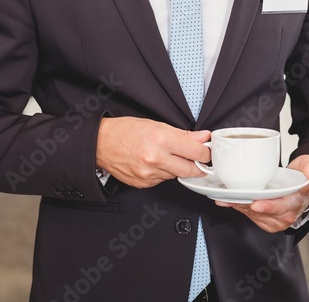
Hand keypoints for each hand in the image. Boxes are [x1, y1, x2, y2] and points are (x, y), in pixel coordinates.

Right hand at [95, 117, 209, 188]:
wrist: (101, 143)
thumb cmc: (126, 131)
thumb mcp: (157, 124)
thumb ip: (183, 134)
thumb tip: (202, 137)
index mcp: (162, 139)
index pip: (196, 152)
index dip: (206, 152)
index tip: (208, 151)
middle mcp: (156, 158)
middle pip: (190, 169)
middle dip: (198, 165)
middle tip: (199, 159)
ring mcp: (149, 174)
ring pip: (176, 175)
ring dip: (178, 168)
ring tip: (168, 156)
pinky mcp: (143, 184)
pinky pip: (162, 180)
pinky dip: (164, 173)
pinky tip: (156, 163)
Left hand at [215, 154, 308, 232]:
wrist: (301, 187)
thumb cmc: (303, 177)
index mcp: (297, 200)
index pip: (283, 207)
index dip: (269, 206)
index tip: (256, 203)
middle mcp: (287, 214)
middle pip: (263, 211)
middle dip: (246, 205)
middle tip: (231, 198)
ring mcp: (275, 219)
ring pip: (253, 214)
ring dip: (239, 205)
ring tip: (225, 196)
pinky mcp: (265, 220)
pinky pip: (249, 215)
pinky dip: (238, 206)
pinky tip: (229, 199)